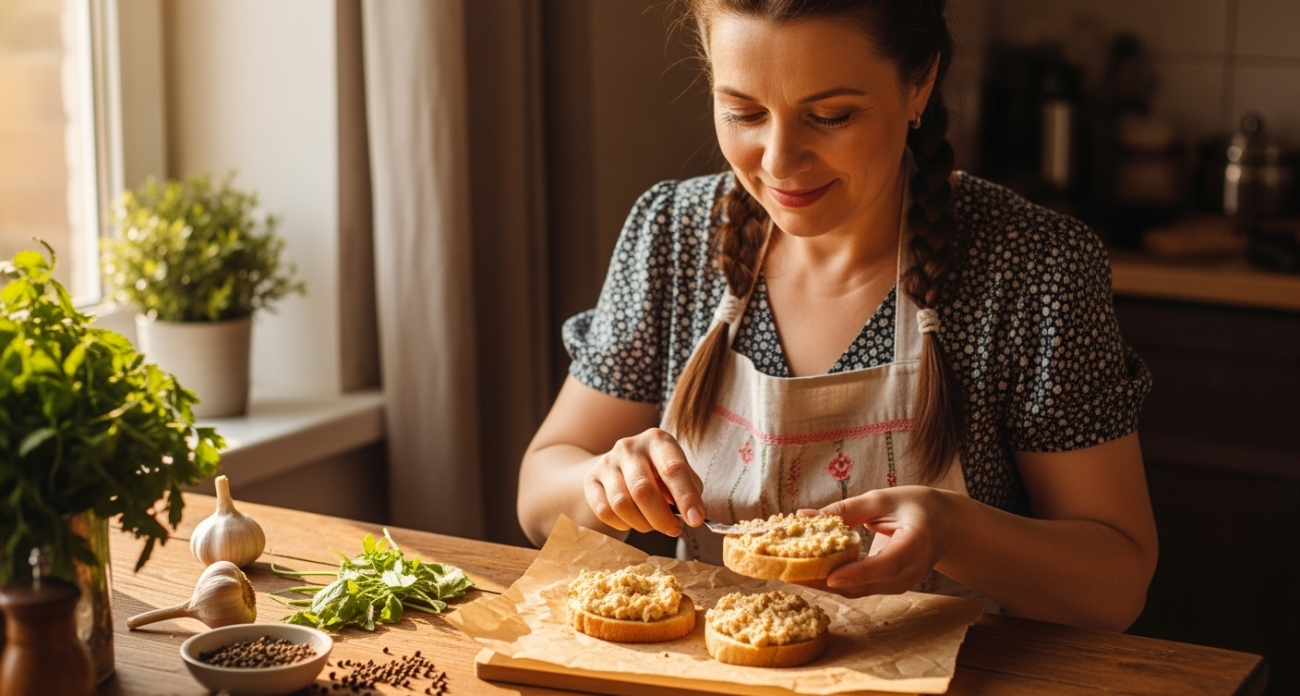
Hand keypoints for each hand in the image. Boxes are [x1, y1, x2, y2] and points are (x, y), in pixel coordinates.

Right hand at [583, 428, 705, 536]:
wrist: (621, 464)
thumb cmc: (659, 471)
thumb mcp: (679, 471)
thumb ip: (689, 489)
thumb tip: (693, 514)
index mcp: (657, 440)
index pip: (673, 469)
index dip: (686, 497)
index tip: (695, 520)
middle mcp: (629, 447)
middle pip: (643, 490)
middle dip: (661, 517)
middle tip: (673, 529)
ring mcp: (607, 462)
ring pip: (622, 504)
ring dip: (642, 523)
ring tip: (652, 523)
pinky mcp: (591, 479)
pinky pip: (605, 512)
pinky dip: (622, 523)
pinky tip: (632, 520)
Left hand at [803, 486, 953, 596]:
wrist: (945, 526)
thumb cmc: (916, 506)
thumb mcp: (882, 499)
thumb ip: (845, 510)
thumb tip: (803, 515)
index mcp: (917, 543)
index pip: (888, 564)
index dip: (860, 572)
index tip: (831, 576)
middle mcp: (911, 571)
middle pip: (867, 584)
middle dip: (826, 581)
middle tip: (789, 572)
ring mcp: (901, 584)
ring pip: (859, 591)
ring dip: (823, 584)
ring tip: (788, 572)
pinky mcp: (889, 587)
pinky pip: (858, 589)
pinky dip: (832, 582)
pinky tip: (806, 573)